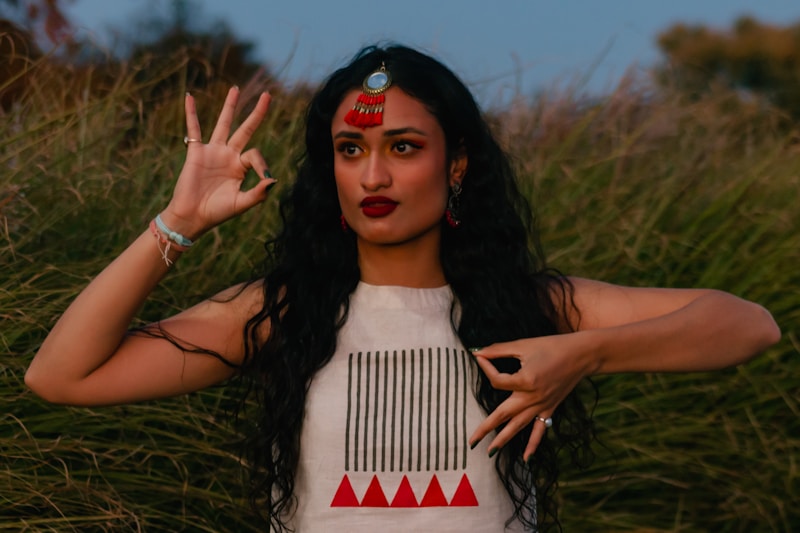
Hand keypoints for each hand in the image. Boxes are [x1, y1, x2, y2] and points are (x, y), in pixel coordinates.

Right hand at [161, 87, 275, 238]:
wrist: (192, 216)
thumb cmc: (217, 212)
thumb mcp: (241, 203)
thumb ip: (258, 193)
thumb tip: (273, 179)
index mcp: (241, 167)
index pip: (256, 154)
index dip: (262, 164)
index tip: (265, 177)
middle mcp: (229, 156)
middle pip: (246, 129)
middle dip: (257, 113)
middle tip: (268, 95)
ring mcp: (213, 151)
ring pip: (224, 124)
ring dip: (230, 106)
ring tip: (236, 89)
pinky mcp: (196, 152)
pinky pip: (194, 129)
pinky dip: (191, 113)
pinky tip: (190, 97)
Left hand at [468, 332, 591, 459]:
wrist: (581, 354)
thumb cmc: (551, 346)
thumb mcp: (523, 345)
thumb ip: (498, 350)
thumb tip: (477, 351)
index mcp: (525, 380)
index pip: (496, 381)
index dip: (485, 368)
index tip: (479, 358)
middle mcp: (533, 397)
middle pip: (503, 415)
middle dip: (486, 429)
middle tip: (471, 442)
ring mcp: (542, 405)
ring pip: (518, 426)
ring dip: (503, 439)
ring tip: (490, 452)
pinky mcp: (550, 408)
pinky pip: (540, 430)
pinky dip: (533, 445)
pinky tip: (525, 459)